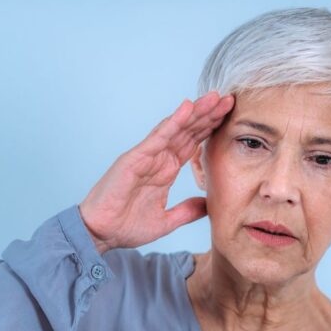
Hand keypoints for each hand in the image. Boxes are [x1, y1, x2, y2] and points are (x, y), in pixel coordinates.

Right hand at [77, 90, 234, 252]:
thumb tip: (208, 206)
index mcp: (165, 170)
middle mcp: (157, 159)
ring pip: (176, 128)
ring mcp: (146, 156)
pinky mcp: (135, 158)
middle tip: (229, 99)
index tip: (229, 117)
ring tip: (214, 97)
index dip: (210, 130)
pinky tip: (188, 108)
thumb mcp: (166, 221)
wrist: (101, 234)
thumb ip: (186, 211)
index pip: (192, 144)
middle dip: (208, 115)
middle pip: (187, 131)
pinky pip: (158, 137)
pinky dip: (173, 122)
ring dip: (196, 112)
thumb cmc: (125, 226)